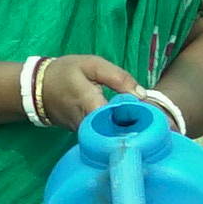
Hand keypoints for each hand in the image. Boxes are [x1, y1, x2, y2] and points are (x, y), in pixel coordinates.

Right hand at [20, 54, 157, 130]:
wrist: (36, 89)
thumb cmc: (65, 72)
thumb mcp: (92, 64)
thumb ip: (118, 77)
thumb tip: (142, 94)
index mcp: (90, 104)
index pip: (119, 121)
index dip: (141, 123)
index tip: (161, 124)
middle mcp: (87, 125)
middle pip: (118, 134)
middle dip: (141, 132)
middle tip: (166, 130)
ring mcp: (84, 135)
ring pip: (112, 138)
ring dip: (132, 134)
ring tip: (154, 130)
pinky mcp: (84, 138)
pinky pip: (105, 139)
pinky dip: (120, 134)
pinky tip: (135, 130)